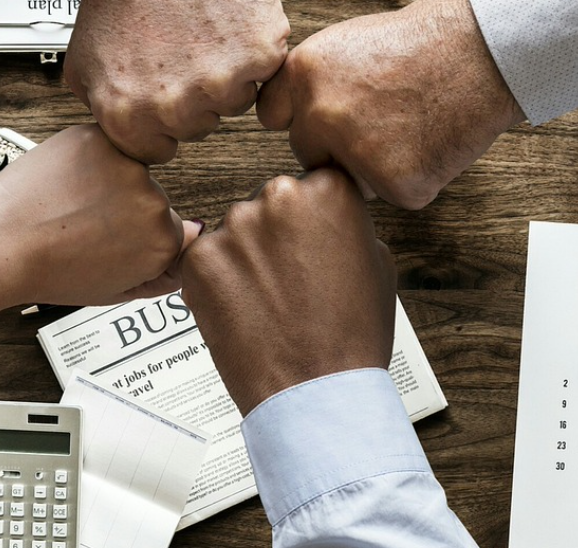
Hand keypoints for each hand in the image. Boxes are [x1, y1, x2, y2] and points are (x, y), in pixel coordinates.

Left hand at [0, 124, 198, 306]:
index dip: (135, 238)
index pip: (170, 230)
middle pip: (151, 198)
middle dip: (123, 208)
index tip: (111, 244)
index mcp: (163, 242)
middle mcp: (154, 201)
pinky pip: (104, 146)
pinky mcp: (98, 139)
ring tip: (68, 205)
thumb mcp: (113, 289)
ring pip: (128, 170)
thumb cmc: (46, 272)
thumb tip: (190, 241)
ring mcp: (127, 166)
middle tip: (83, 227)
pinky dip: (86, 159)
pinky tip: (62, 184)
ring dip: (106, 181)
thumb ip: (161, 272)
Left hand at [68, 0, 289, 163]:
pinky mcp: (260, 53)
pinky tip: (226, 19)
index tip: (163, 90)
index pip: (158, 151)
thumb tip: (123, 132)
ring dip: (227, 72)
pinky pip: (265, 71)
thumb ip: (103, 108)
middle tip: (181, 48)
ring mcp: (221, 82)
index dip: (161, 119)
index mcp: (128, 116)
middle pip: (199, 127)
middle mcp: (175, 107)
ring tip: (203, 30)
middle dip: (193, 94)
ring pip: (236, 101)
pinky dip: (253, 47)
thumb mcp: (83, 59)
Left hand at [178, 169, 395, 415]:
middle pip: (269, 205)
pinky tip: (242, 311)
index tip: (312, 245)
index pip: (312, 186)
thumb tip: (325, 219)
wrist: (316, 392)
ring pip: (236, 232)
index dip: (311, 221)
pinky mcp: (199, 258)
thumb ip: (347, 226)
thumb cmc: (352, 336)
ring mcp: (234, 226)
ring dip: (245, 258)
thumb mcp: (378, 264)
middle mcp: (279, 196)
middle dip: (275, 236)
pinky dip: (217, 282)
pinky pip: (205, 259)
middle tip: (290, 281)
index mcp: (328, 190)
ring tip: (267, 302)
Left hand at [256, 0, 524, 209]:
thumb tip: (294, 112)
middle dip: (336, 145)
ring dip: (373, 165)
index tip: (318, 118)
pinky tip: (431, 141)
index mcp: (304, 74)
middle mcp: (322, 114)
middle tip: (381, 120)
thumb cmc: (425, 41)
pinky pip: (394, 193)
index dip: (300, 117)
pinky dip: (414, 176)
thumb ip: (314, 81)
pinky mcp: (396, 183)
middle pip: (308, 152)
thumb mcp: (347, 42)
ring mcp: (356, 152)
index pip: (272, 116)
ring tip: (410, 124)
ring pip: (350, 178)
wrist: (483, 52)